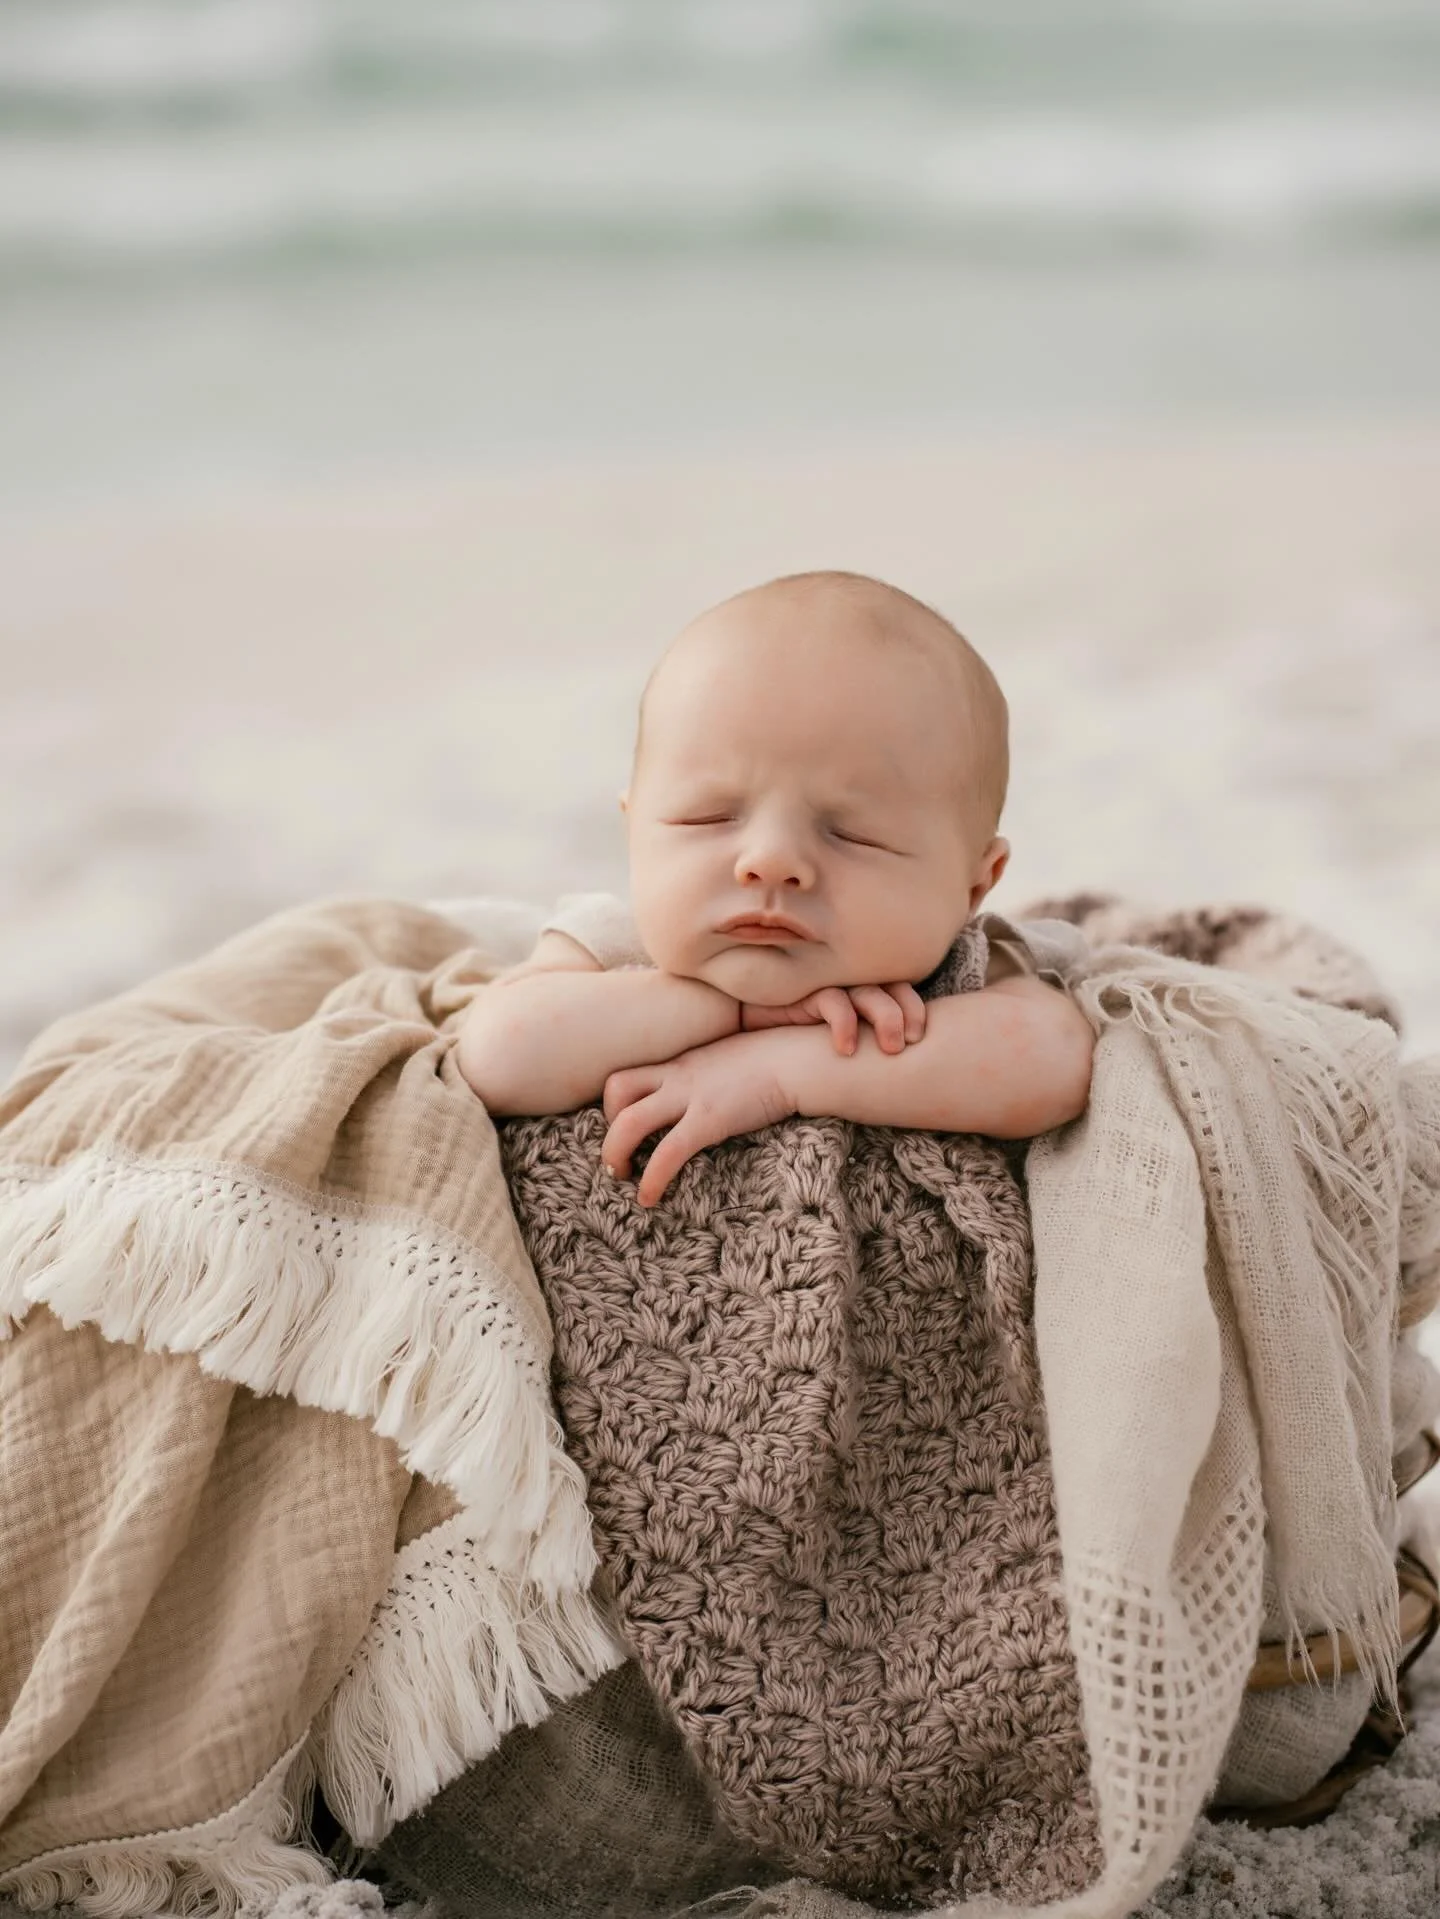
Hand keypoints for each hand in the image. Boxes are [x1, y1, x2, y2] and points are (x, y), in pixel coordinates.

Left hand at [601, 1032, 795, 1207]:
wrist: (799, 1059)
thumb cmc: (775, 1061)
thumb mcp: (730, 1062)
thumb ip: (710, 1077)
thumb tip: (710, 1097)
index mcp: (681, 1063)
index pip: (627, 1074)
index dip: (614, 1105)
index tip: (621, 1131)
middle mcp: (678, 1074)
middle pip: (616, 1088)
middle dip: (606, 1126)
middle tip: (618, 1157)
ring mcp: (691, 1095)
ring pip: (628, 1121)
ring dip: (614, 1152)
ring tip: (622, 1178)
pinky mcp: (709, 1120)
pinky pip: (667, 1153)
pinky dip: (651, 1179)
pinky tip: (649, 1198)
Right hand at [740, 982, 925, 1055]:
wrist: (728, 1029)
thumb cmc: (782, 1044)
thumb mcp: (826, 1051)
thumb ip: (856, 1049)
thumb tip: (898, 1080)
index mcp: (858, 999)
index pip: (899, 992)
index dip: (914, 1008)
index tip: (921, 1038)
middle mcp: (844, 989)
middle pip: (891, 987)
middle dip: (908, 1010)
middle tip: (913, 1039)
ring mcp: (823, 987)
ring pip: (867, 992)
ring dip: (886, 1016)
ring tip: (892, 1047)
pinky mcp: (801, 992)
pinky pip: (831, 1000)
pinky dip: (844, 1021)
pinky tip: (845, 1047)